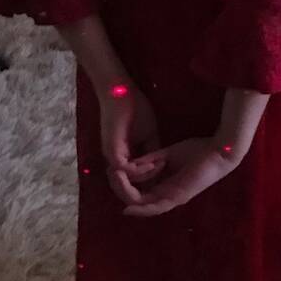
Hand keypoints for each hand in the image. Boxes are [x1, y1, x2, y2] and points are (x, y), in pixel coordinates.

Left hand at [98, 84, 164, 204]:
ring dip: (148, 177)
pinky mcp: (113, 150)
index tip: (168, 181)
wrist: (123, 92)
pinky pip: (126, 169)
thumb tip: (160, 166)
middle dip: (148, 187)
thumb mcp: (151, 135)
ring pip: (128, 180)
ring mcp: (112, 156)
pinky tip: (157, 163)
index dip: (151, 183)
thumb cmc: (135, 110)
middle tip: (166, 184)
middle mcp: (115, 160)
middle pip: (129, 186)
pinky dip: (142, 170)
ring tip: (163, 168)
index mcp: (124, 157)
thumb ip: (153, 151)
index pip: (135, 179)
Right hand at [121, 138, 236, 217]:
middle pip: (135, 198)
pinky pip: (157, 208)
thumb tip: (130, 164)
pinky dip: (142, 210)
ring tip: (116, 177)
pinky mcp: (179, 197)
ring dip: (125, 192)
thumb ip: (150, 160)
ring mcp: (172, 198)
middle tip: (113, 171)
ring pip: (141, 203)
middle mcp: (165, 194)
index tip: (115, 167)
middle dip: (119, 186)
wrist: (219, 150)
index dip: (123, 181)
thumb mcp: (167, 154)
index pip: (136, 189)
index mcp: (163, 184)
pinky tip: (128, 207)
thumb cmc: (198, 150)